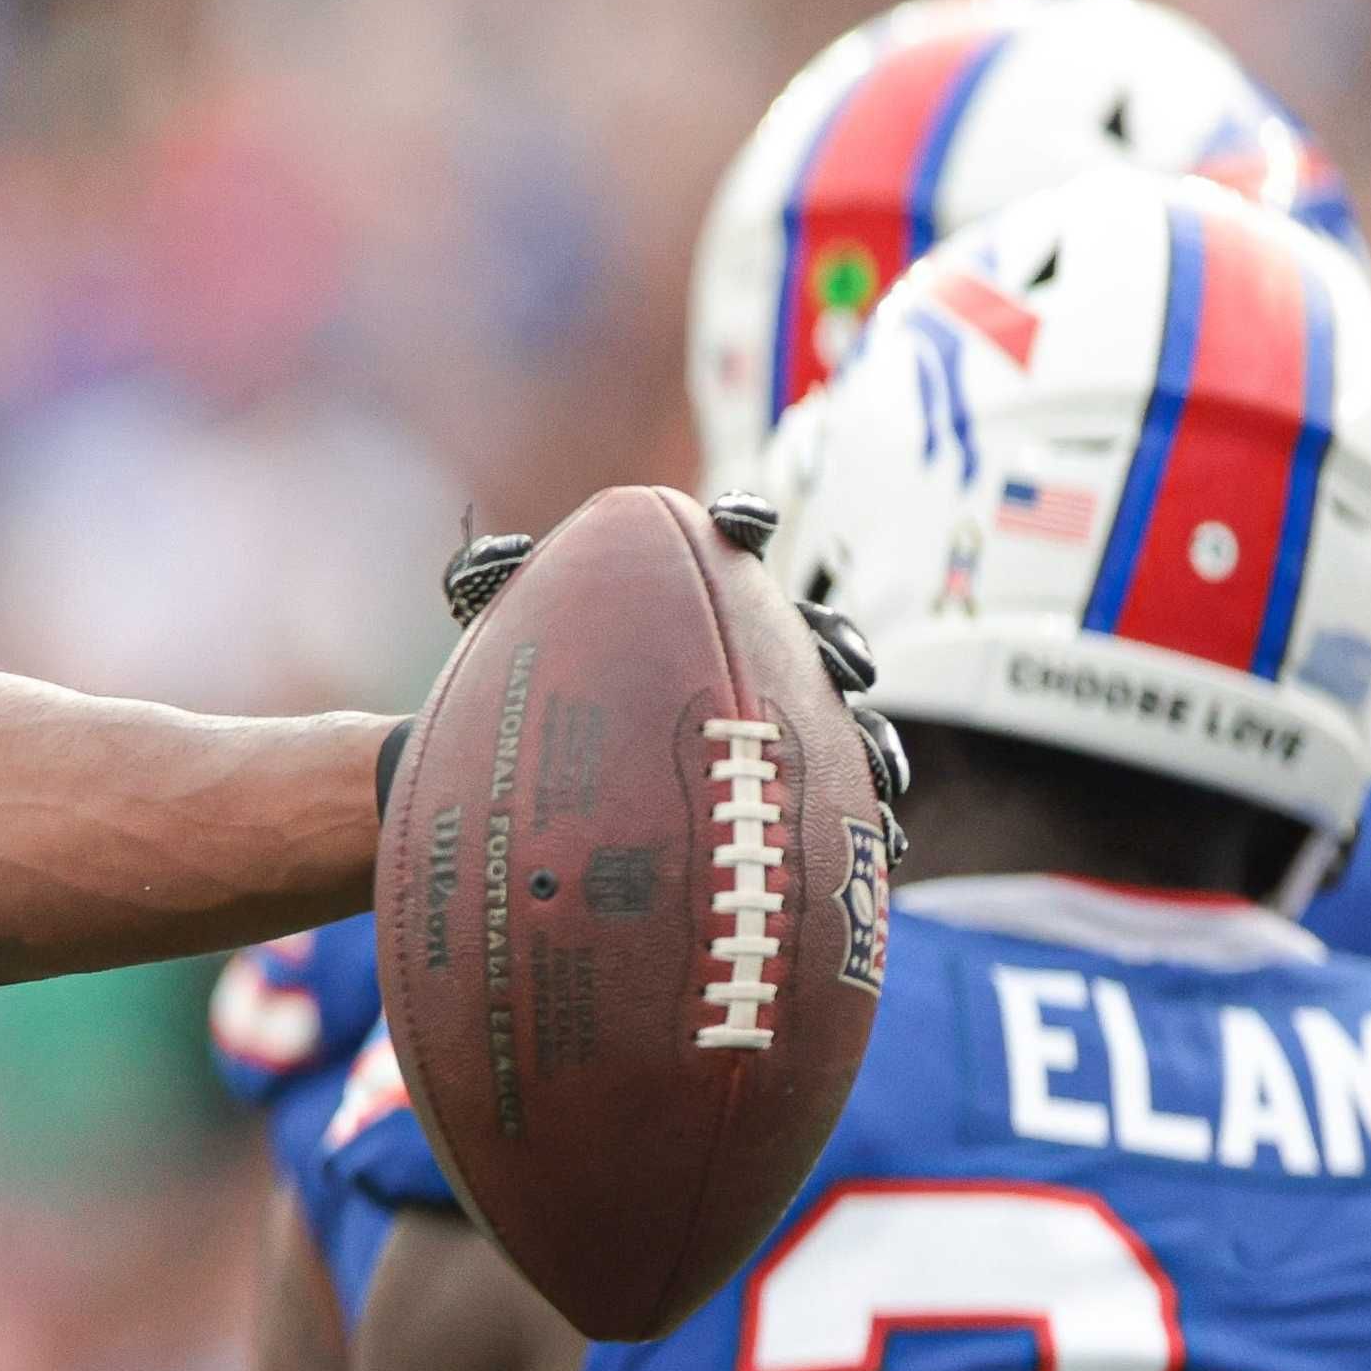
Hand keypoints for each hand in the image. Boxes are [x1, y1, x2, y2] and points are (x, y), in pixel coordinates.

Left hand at [423, 502, 914, 848]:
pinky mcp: (777, 795)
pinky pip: (835, 810)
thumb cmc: (509, 689)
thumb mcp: (493, 630)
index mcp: (689, 602)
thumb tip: (498, 556)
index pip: (728, 545)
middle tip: (846, 667)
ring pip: (841, 726)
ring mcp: (765, 725)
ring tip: (884, 770)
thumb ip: (486, 581)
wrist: (513, 779)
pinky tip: (884, 847)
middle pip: (811, 639)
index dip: (742, 524)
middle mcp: (740, 656)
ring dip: (871, 742)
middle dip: (836, 646)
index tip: (740, 523)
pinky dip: (867, 826)